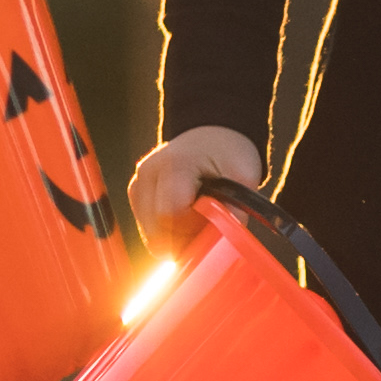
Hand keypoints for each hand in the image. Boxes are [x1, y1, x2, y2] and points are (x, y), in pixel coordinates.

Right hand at [127, 123, 263, 248]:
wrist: (210, 134)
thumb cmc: (227, 153)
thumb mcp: (243, 177)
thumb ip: (235, 211)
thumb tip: (227, 246)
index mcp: (174, 164)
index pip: (169, 215)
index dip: (192, 231)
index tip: (212, 225)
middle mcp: (148, 174)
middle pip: (158, 233)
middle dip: (186, 242)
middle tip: (208, 228)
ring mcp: (138, 185)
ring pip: (153, 238)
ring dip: (178, 241)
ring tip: (198, 220)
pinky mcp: (136, 195)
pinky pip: (151, 233)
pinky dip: (170, 234)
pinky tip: (186, 219)